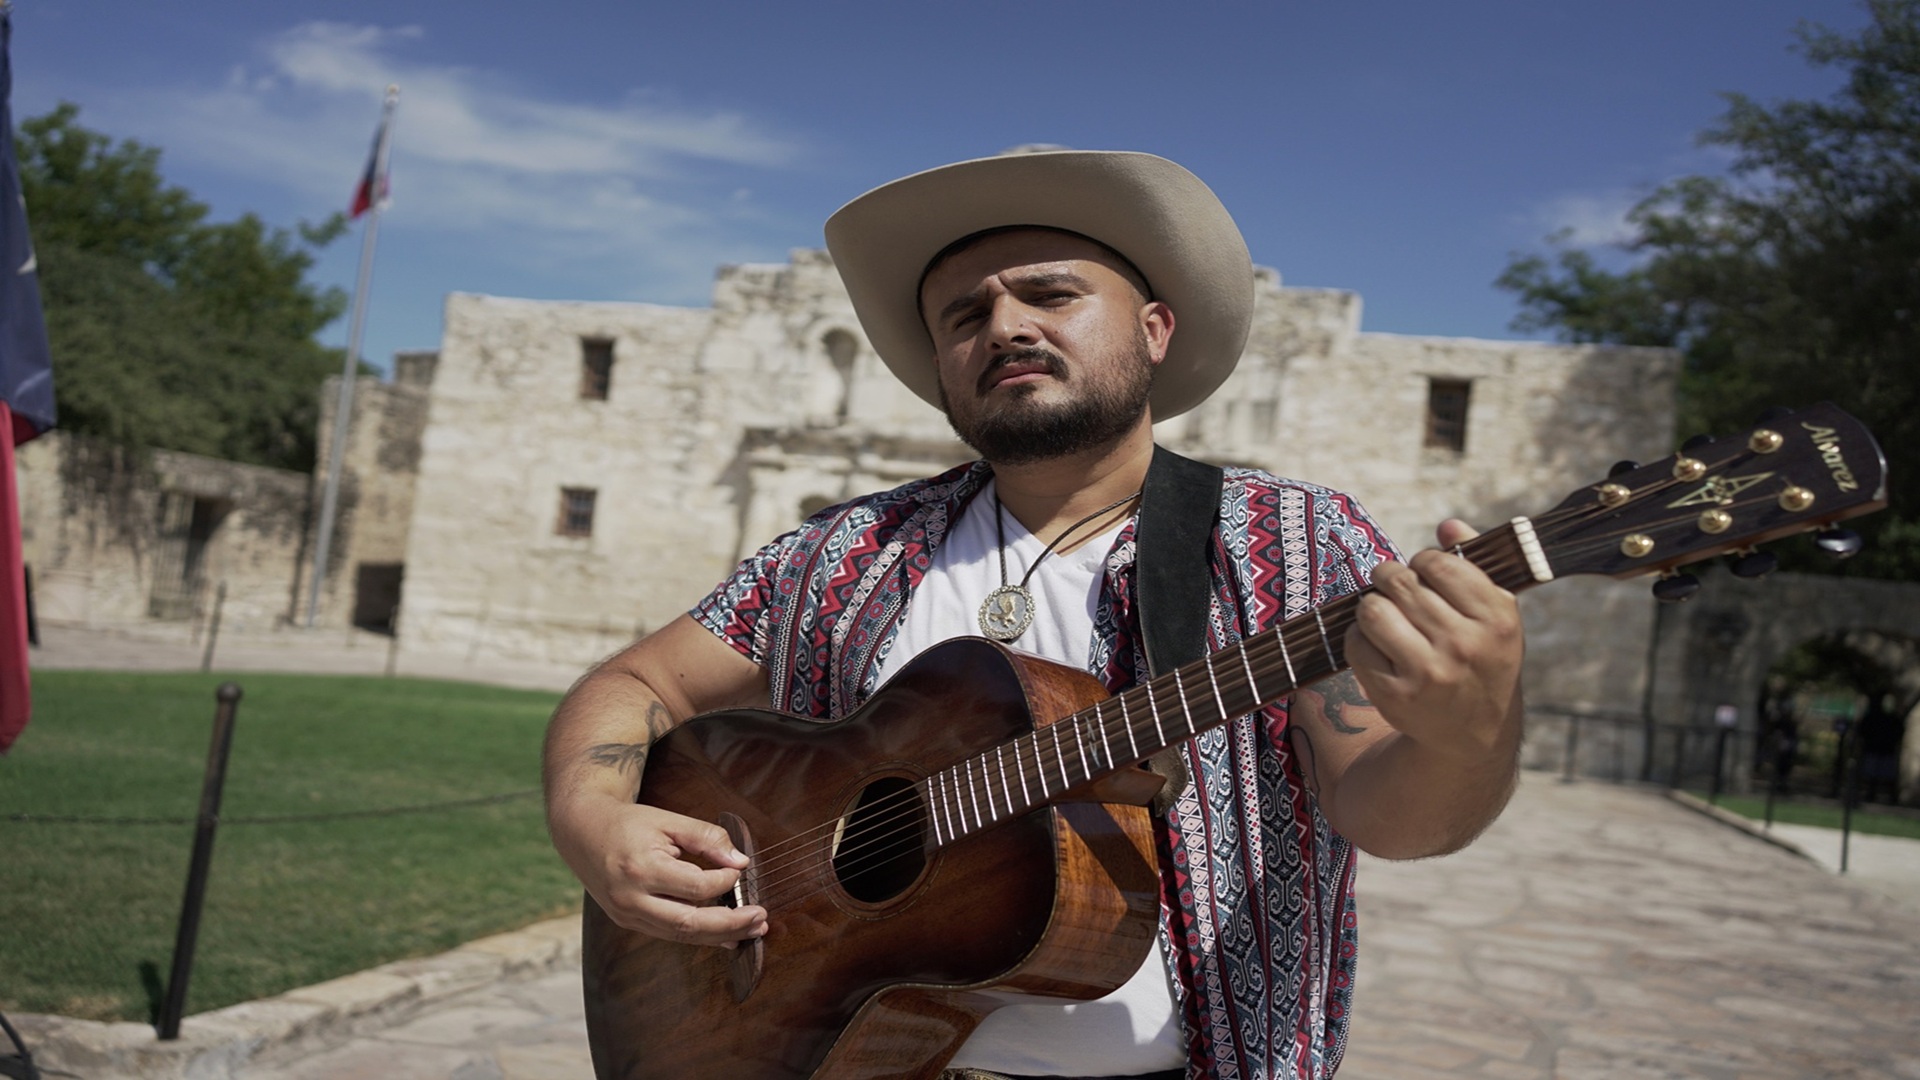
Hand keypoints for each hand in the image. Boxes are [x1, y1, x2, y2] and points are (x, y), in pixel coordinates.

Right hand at [550, 793, 767, 945]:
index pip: (696, 887)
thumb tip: (741, 861)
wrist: (581, 830)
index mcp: (641, 869)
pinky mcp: (627, 921)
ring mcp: (626, 915)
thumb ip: (706, 837)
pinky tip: (725, 936)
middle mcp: (630, 899)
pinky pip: (668, 934)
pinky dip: (698, 935)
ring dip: (720, 936)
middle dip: (731, 924)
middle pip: (689, 924)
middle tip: (761, 919)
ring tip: (752, 930)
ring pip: (680, 935)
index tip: (740, 871)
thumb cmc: (628, 823)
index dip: (725, 882)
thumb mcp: (668, 820)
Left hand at [1343, 519, 1523, 766]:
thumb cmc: (1483, 658)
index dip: (1423, 562)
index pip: (1439, 563)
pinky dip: (1359, 640)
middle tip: (1394, 589)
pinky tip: (1378, 647)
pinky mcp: (1396, 696)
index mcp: (1496, 618)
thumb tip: (1448, 525)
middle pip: (1399, 582)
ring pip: (1372, 610)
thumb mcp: (1495, 615)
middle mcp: (1465, 645)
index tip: (1425, 574)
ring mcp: (1429, 672)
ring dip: (1372, 607)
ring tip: (1385, 615)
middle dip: (1390, 579)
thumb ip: (1474, 565)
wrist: (1476, 733)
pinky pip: (1356, 645)